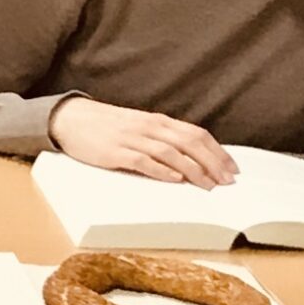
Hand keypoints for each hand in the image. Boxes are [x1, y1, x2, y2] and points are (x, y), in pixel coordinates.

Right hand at [50, 96, 236, 187]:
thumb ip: (163, 139)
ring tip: (208, 186)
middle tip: (226, 182)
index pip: (196, 134)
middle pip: (189, 143)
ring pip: (171, 153)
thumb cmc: (107, 126)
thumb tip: (192, 159)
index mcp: (158, 121)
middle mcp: (149, 127)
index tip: (232, 169)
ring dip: (193, 170)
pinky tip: (175, 180)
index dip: (217, 151)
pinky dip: (162, 170)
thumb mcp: (139, 127)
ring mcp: (132, 138)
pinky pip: (143, 161)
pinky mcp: (115, 152)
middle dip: (212, 163)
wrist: (71, 118)